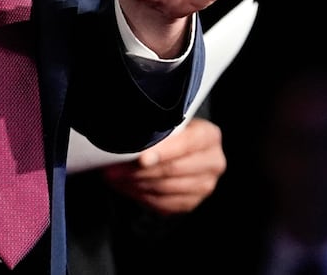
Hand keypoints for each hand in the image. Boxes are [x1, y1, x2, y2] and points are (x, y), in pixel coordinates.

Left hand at [101, 117, 225, 214]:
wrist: (181, 147)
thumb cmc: (171, 131)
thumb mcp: (168, 121)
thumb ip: (155, 127)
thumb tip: (128, 134)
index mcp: (209, 136)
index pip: (185, 145)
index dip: (161, 152)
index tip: (140, 159)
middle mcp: (213, 162)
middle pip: (172, 169)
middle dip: (139, 171)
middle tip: (114, 169)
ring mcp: (205, 185)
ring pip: (165, 188)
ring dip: (135, 184)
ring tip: (114, 177)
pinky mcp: (192, 202)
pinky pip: (163, 204)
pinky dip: (140, 195)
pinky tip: (126, 186)